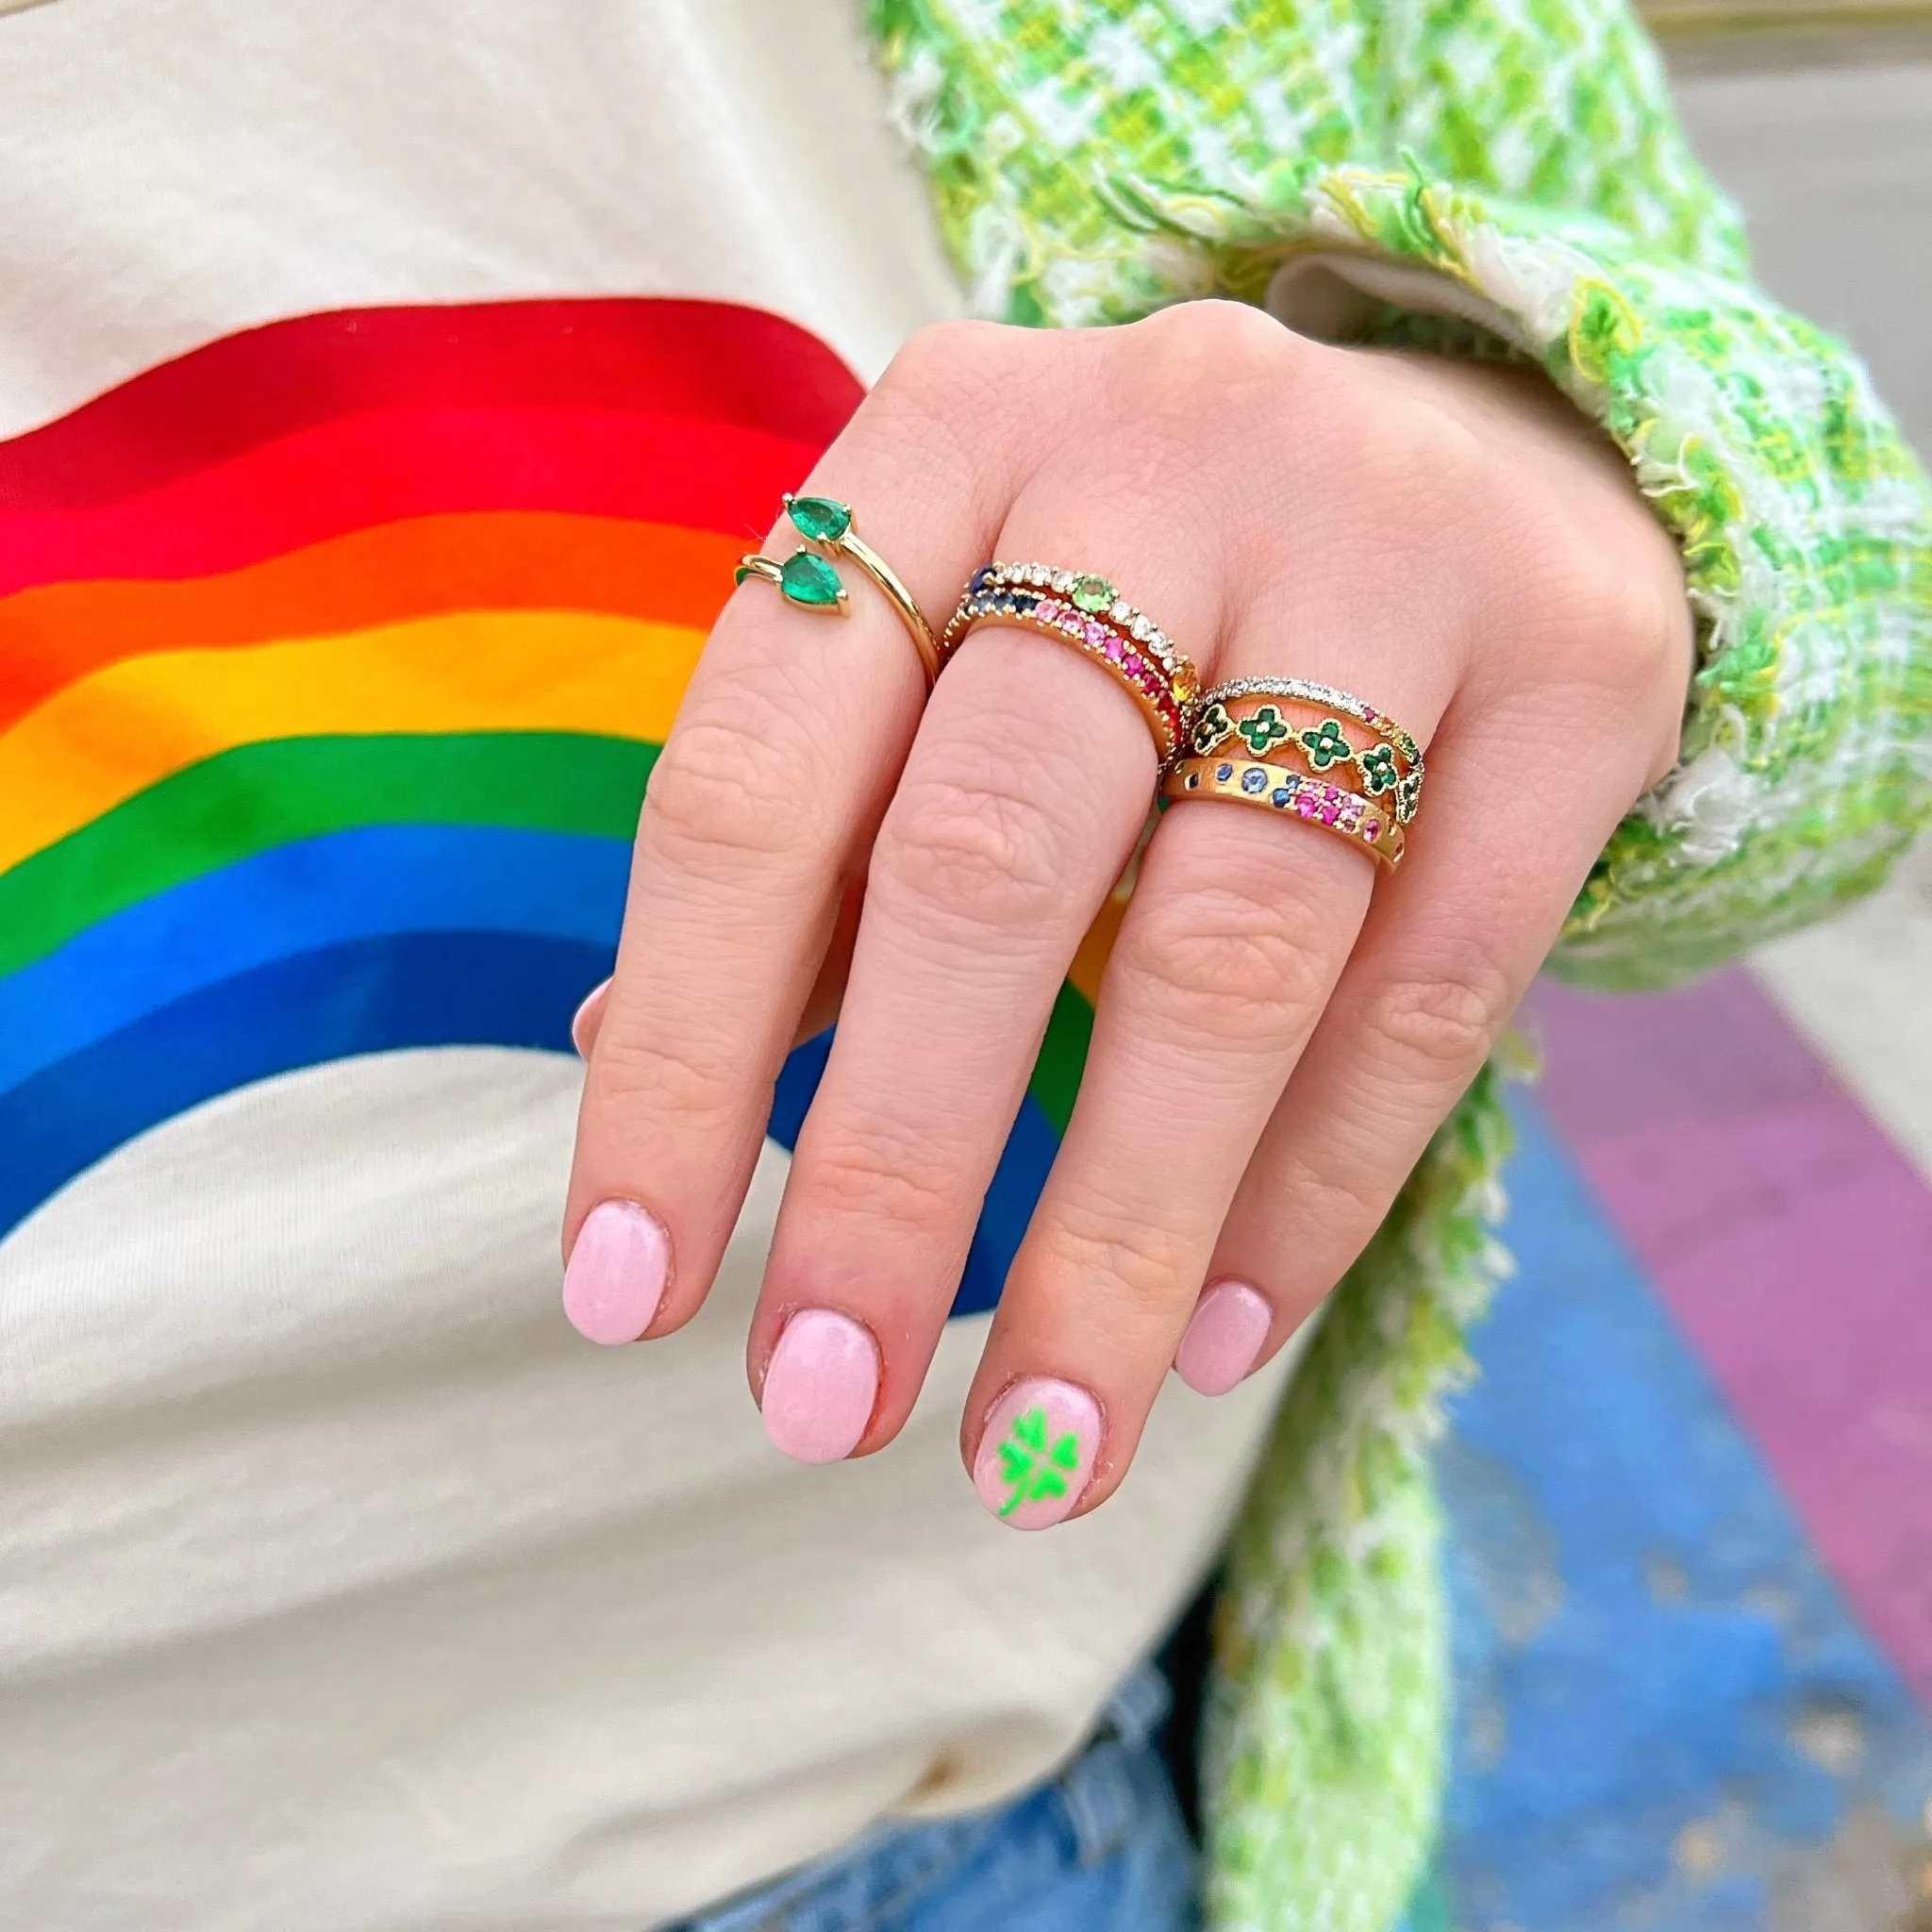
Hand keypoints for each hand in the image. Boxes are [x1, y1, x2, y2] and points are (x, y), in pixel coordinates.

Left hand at [562, 303, 1689, 1526]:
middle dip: (890, 1169)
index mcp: (944, 442)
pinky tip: (1221, 1332)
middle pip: (988, 859)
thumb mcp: (963, 636)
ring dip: (1112, 1238)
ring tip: (1035, 1450)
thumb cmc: (1156, 580)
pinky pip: (1434, 982)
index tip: (625, 1297)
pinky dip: (1317, 1183)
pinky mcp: (1578, 661)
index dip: (677, 1055)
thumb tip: (630, 1057)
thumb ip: (823, 831)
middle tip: (817, 1406)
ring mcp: (1388, 543)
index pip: (756, 779)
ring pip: (1225, 947)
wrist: (1483, 434)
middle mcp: (1157, 454)